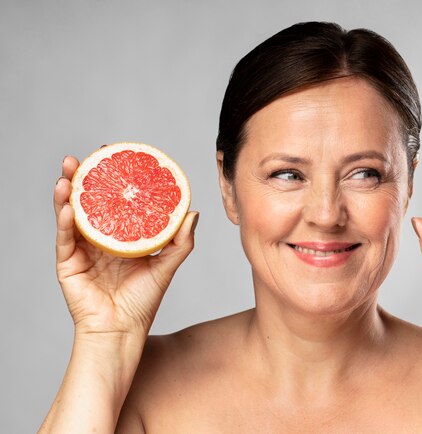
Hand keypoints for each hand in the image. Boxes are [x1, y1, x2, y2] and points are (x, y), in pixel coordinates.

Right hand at [53, 155, 198, 338]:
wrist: (123, 330)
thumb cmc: (144, 301)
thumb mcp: (166, 266)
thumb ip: (180, 241)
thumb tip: (193, 213)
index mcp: (122, 236)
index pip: (115, 200)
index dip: (114, 179)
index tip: (115, 155)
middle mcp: (100, 238)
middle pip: (90, 201)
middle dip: (85, 177)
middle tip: (85, 156)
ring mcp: (82, 249)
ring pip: (72, 214)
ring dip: (68, 191)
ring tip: (69, 171)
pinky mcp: (68, 263)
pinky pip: (65, 238)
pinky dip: (65, 221)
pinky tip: (67, 205)